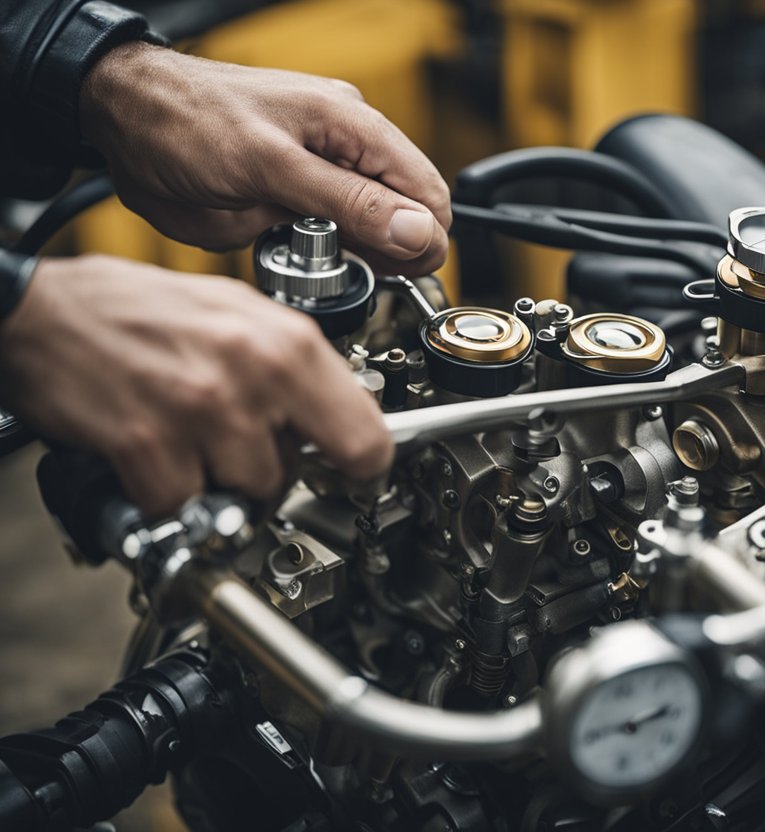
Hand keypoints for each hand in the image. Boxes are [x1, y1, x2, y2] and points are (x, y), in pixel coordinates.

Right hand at [0, 255, 393, 515]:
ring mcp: (202, 412)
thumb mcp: (242, 313)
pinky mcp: (149, 446)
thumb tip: (346, 411)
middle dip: (268, 469)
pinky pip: (182, 505)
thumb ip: (297, 364)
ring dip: (215, 479)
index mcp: (289, 342)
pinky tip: (152, 450)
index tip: (347, 473)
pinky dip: (165, 491)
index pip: (367, 438)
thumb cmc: (141, 308)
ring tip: (188, 434)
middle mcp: (253, 374)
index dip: (358, 466)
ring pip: (242, 493)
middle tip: (237, 442)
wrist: (44, 311)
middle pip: (295, 475)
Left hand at [79, 43, 449, 275]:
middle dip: (386, 248)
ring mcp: (323, 169)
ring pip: (368, 229)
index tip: (400, 273)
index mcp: (354, 126)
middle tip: (345, 264)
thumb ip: (350, 202)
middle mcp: (347, 146)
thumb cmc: (185, 122)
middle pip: (404, 215)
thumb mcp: (271, 167)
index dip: (424, 240)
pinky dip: (319, 248)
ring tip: (312, 247)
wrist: (121, 120)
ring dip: (350, 251)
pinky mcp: (297, 192)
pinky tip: (294, 243)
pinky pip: (329, 232)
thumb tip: (418, 231)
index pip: (426, 193)